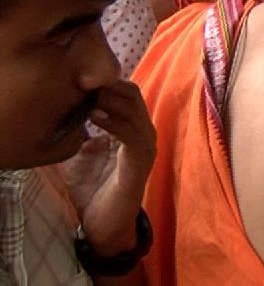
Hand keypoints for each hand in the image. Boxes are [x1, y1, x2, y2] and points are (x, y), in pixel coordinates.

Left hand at [79, 80, 156, 254]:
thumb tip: (78, 116)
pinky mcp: (140, 164)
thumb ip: (83, 134)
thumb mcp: (83, 156)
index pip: (129, 94)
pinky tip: (94, 117)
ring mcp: (146, 149)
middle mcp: (145, 135)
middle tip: (85, 81)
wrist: (105, 226)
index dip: (109, 83)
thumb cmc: (95, 192)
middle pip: (134, 97)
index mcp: (134, 131)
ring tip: (88, 96)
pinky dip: (114, 123)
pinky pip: (132, 136)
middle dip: (110, 86)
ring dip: (111, 102)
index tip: (83, 77)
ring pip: (135, 112)